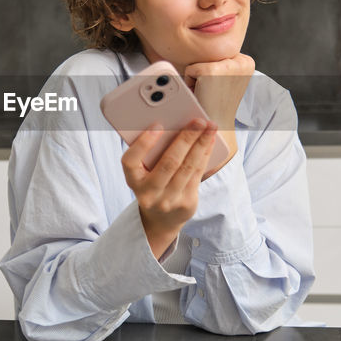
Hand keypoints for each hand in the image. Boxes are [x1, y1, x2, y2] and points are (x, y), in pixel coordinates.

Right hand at [121, 119, 218, 258]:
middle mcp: (148, 194)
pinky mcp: (186, 204)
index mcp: (133, 181)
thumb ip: (150, 153)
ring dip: (201, 144)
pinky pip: (198, 174)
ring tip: (210, 127)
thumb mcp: (143, 172)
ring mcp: (168, 201)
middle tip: (198, 120)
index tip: (157, 125)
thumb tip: (173, 124)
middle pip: (168, 163)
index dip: (143, 143)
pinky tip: (210, 141)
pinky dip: (205, 155)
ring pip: (187, 168)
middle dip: (186, 138)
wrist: (160, 220)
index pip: (130, 162)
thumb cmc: (152, 184)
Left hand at [183, 54, 253, 168]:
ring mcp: (226, 65)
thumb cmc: (218, 103)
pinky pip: (189, 70)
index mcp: (247, 62)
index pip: (218, 54)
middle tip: (214, 92)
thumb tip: (205, 44)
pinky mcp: (209, 71)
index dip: (214, 71)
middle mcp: (241, 61)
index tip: (221, 87)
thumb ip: (224, 62)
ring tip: (208, 93)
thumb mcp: (229, 78)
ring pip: (199, 61)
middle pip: (209, 55)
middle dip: (206, 73)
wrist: (217, 125)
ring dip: (198, 77)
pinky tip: (201, 95)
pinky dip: (190, 83)